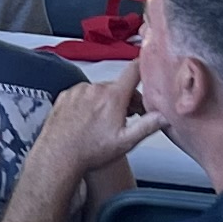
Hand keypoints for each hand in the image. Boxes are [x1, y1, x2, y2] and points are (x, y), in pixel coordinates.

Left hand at [20, 72, 160, 198]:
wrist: (58, 156)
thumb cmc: (90, 151)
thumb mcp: (125, 142)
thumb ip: (147, 125)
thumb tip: (164, 116)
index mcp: (113, 97)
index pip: (133, 71)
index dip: (142, 66)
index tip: (147, 65)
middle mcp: (95, 89)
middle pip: (117, 86)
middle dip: (124, 98)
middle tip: (126, 117)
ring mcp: (78, 91)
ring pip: (99, 91)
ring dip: (105, 101)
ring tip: (103, 123)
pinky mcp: (65, 96)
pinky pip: (82, 95)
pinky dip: (88, 103)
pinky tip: (87, 120)